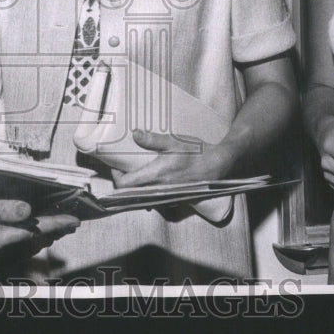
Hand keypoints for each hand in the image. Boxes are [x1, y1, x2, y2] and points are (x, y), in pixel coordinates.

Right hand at [0, 199, 78, 256]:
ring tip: (59, 228)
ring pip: (24, 247)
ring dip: (42, 237)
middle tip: (72, 223)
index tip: (73, 220)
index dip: (55, 224)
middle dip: (53, 232)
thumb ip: (2, 209)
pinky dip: (26, 240)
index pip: (33, 231)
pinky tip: (31, 234)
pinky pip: (11, 248)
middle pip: (32, 242)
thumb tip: (28, 210)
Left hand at [107, 130, 232, 187]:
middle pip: (131, 194)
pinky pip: (155, 199)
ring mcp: (167, 196)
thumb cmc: (196, 153)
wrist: (218, 166)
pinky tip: (152, 180)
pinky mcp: (175, 198)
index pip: (126, 185)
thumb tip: (135, 134)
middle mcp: (159, 189)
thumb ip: (153, 140)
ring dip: (136, 189)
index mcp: (156, 176)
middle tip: (122, 169)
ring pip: (143, 198)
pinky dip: (148, 192)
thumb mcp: (174, 142)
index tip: (115, 166)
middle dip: (124, 183)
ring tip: (135, 174)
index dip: (116, 177)